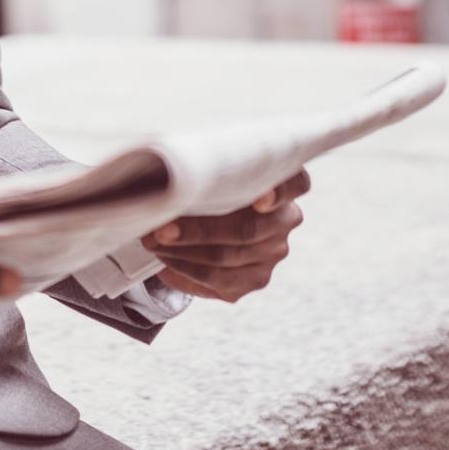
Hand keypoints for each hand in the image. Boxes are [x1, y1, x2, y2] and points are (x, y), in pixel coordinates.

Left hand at [140, 169, 310, 302]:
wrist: (211, 218)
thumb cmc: (209, 183)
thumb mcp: (211, 168)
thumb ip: (204, 168)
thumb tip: (162, 175)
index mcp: (283, 183)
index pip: (296, 183)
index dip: (280, 192)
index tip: (259, 199)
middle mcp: (286, 219)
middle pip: (247, 230)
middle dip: (198, 230)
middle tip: (161, 228)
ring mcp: (274, 252)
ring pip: (227, 258)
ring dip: (183, 253)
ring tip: (152, 242)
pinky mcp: (257, 279)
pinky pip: (219, 281)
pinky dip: (186, 271)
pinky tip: (164, 262)